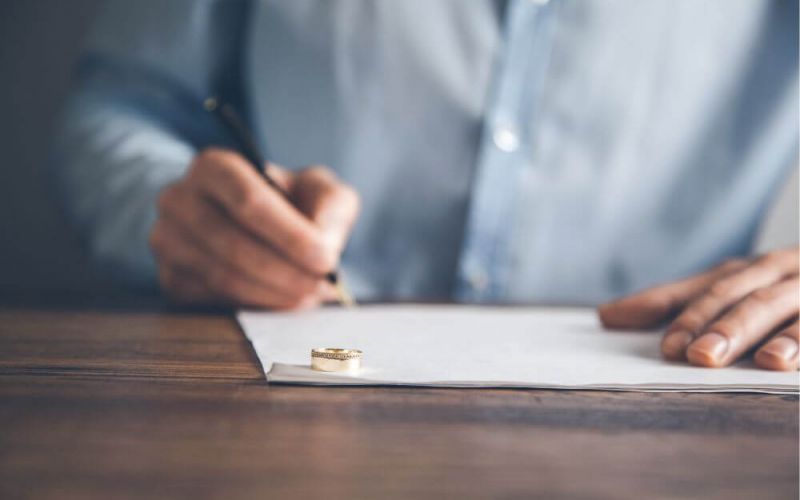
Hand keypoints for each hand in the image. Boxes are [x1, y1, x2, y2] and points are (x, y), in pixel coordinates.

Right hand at [149, 148, 359, 308]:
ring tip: (308, 295)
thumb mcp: (318, 190)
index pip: (249, 202)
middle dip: (286, 272)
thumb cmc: (288, 203)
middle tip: (321, 286)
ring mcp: (168, 240)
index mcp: (214, 166)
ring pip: (224, 277)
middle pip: (234, 244)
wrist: (250, 224)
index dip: (290, 236)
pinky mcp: (172, 278)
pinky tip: (281, 300)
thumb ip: (330, 205)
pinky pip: (215, 299)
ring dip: (274, 294)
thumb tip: (324, 243)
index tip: (326, 259)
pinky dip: (256, 305)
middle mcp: (179, 199)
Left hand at [598, 247, 798, 370]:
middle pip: (741, 296)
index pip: (704, 290)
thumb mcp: (732, 288)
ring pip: (782, 306)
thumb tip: (605, 316)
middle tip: (695, 355)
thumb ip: (673, 303)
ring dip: (767, 333)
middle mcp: (775, 271)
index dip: (683, 316)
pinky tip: (788, 362)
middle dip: (718, 325)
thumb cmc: (780, 283)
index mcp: (744, 270)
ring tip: (752, 359)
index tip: (667, 349)